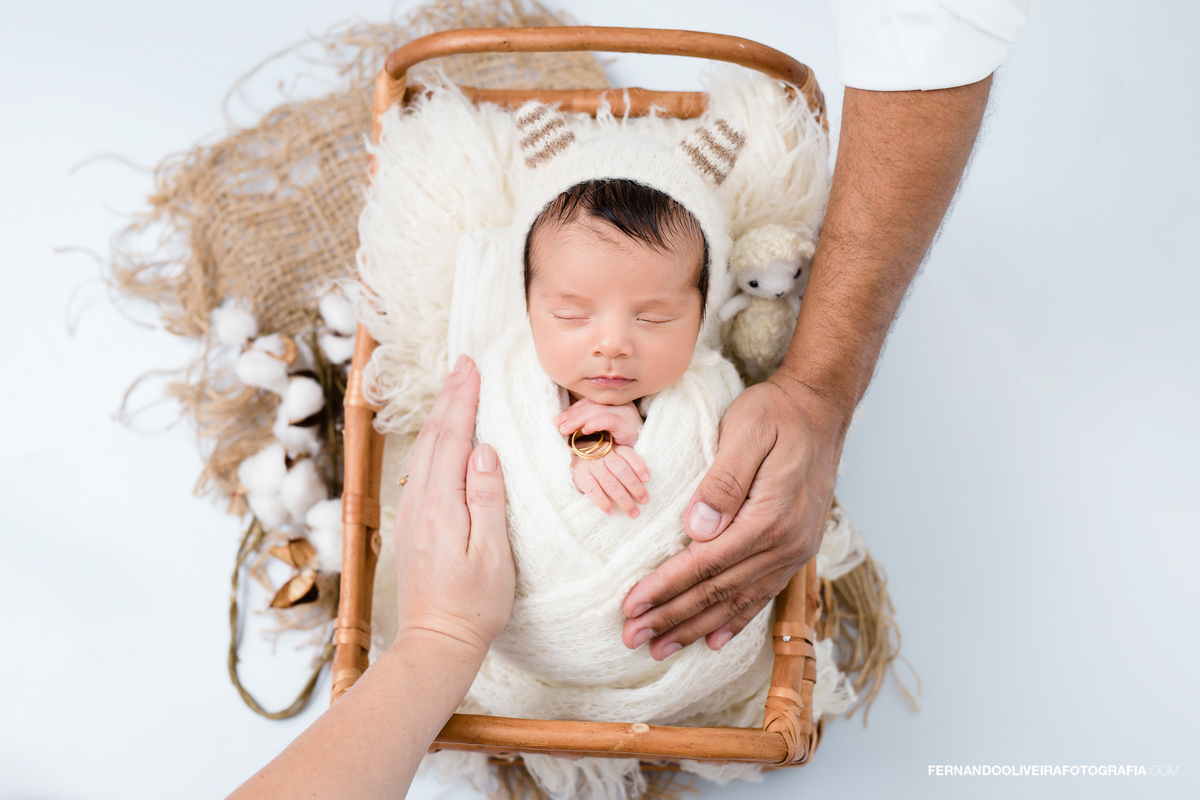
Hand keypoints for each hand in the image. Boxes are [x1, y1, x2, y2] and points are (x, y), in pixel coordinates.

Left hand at [393, 354, 514, 656]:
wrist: (435, 641)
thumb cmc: (473, 604)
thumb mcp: (493, 554)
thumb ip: (488, 500)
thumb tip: (485, 452)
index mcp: (442, 506)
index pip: (453, 439)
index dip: (463, 400)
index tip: (471, 369)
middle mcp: (420, 504)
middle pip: (434, 438)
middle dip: (449, 397)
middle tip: (463, 364)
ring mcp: (413, 514)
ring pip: (425, 452)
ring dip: (440, 416)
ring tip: (453, 388)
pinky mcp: (414, 525)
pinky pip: (422, 470)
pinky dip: (434, 442)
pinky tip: (441, 438)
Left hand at [555, 397, 643, 446]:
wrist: (640, 459)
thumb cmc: (618, 445)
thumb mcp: (600, 433)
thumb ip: (585, 424)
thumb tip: (560, 423)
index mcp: (612, 403)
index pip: (588, 402)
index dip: (572, 410)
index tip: (557, 420)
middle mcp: (619, 403)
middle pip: (590, 404)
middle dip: (572, 415)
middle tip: (559, 426)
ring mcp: (624, 411)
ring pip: (596, 409)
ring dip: (578, 419)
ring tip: (566, 429)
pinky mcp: (628, 423)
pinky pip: (608, 419)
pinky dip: (595, 423)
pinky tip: (585, 430)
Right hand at [571, 446, 650, 517]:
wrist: (574, 458)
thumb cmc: (601, 461)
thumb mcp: (613, 455)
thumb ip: (626, 463)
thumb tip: (644, 483)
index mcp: (614, 448)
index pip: (629, 455)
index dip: (639, 466)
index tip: (647, 479)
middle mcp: (603, 455)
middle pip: (622, 471)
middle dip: (635, 488)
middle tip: (644, 501)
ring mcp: (592, 466)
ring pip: (611, 483)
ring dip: (624, 500)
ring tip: (633, 512)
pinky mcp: (581, 477)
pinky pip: (593, 491)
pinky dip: (603, 502)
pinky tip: (612, 511)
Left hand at [619, 369, 848, 659]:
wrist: (820, 410)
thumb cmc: (777, 414)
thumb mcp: (746, 431)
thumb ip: (724, 481)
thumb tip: (696, 528)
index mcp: (771, 517)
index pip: (707, 563)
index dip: (666, 587)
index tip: (631, 605)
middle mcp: (787, 543)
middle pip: (719, 591)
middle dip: (672, 617)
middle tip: (632, 637)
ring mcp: (795, 551)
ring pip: (738, 601)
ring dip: (696, 627)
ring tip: (660, 649)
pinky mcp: (795, 549)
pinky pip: (762, 594)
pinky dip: (735, 621)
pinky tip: (712, 640)